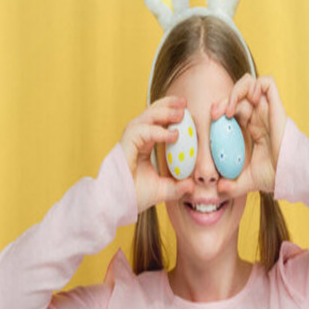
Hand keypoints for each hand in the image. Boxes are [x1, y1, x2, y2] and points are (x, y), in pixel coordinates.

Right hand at [120, 96, 195, 213]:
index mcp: (142, 144)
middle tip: (184, 102)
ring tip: (181, 113)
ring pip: (146, 117)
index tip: (186, 110)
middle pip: (151, 113)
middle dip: (168, 104)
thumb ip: (177, 186)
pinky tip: (174, 135)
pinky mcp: (125, 144)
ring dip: (164, 112)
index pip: (156, 122)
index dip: (169, 112)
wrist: (116, 205)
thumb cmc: (133, 196)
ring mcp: (129, 140)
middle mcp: (135, 139)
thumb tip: (192, 185)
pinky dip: (159, 131)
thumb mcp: (162, 190)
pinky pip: (143, 131)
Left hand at [210, 74, 286, 197]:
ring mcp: (267, 108)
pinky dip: (255, 85)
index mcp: (253, 127)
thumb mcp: (247, 181)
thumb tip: (218, 190)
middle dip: (223, 99)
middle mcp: (259, 114)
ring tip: (230, 108)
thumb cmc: (275, 175)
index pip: (233, 108)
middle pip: (238, 94)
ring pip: (250, 83)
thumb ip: (232, 186)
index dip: (221, 109)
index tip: (212, 120)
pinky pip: (267, 82)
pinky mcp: (276, 104)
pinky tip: (249, 100)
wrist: (290, 174)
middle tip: (216, 114)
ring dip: (235, 90)